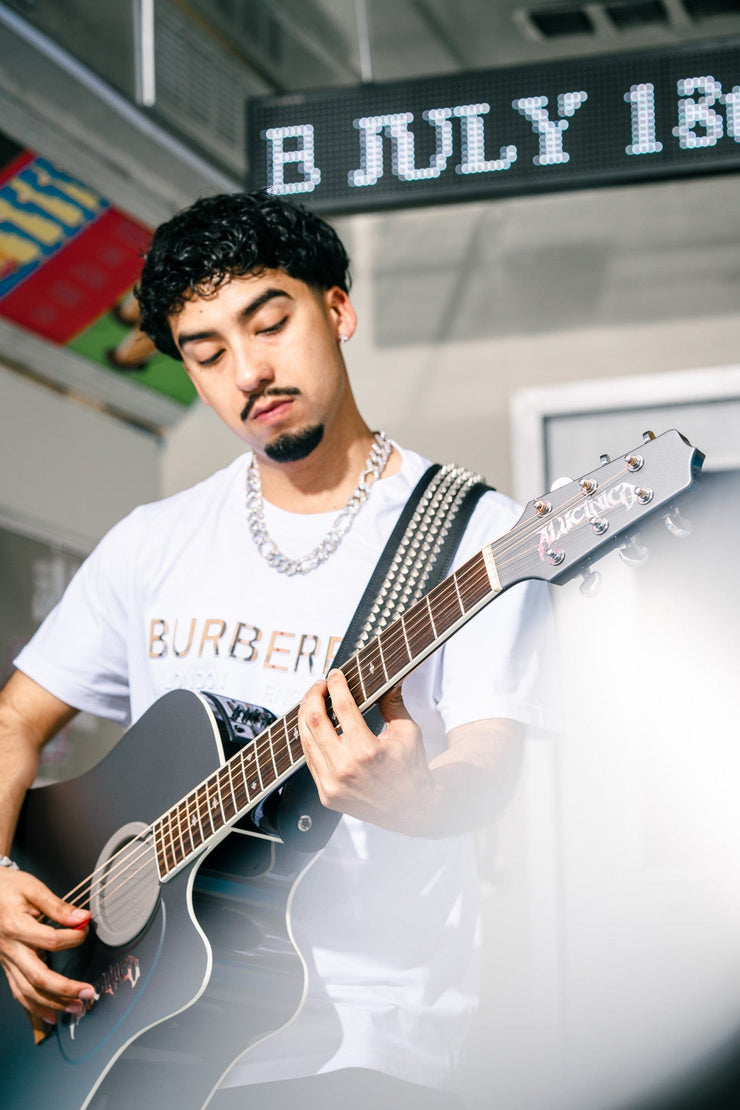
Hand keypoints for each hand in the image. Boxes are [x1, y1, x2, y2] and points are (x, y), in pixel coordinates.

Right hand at [0, 867, 94, 1024]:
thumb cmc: (7, 888)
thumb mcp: (32, 888)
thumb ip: (58, 906)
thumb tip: (82, 918)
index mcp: (16, 926)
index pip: (51, 940)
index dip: (74, 938)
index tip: (86, 929)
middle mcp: (10, 949)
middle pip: (37, 976)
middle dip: (65, 989)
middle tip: (88, 993)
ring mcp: (6, 961)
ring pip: (27, 991)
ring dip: (53, 1003)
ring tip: (76, 1008)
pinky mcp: (6, 966)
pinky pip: (19, 992)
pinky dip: (34, 1007)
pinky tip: (51, 1015)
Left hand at [298, 670, 441, 833]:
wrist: (410, 810)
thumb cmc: (411, 771)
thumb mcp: (408, 732)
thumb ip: (393, 703)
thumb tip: (389, 679)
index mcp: (367, 751)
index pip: (342, 706)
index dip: (336, 685)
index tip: (335, 675)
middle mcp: (345, 768)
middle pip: (314, 719)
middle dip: (313, 695)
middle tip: (319, 685)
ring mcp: (331, 783)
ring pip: (305, 739)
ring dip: (305, 715)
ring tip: (313, 702)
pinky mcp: (326, 794)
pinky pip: (308, 759)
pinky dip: (308, 739)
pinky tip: (313, 727)